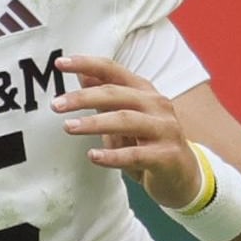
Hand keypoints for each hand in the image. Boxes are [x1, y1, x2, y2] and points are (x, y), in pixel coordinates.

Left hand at [51, 55, 202, 210]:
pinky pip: (136, 154)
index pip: (113, 71)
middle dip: (84, 98)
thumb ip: (106, 98)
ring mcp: (164, 129)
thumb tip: (82, 74)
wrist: (183, 176)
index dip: (87, 64)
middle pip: (116, 94)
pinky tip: (93, 156)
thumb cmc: (149, 144)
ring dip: (94, 124)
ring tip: (68, 127)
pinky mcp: (166, 156)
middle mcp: (156, 105)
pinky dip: (113, 156)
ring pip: (125, 120)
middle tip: (56, 105)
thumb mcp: (126, 117)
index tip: (60, 63)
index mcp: (145, 92)